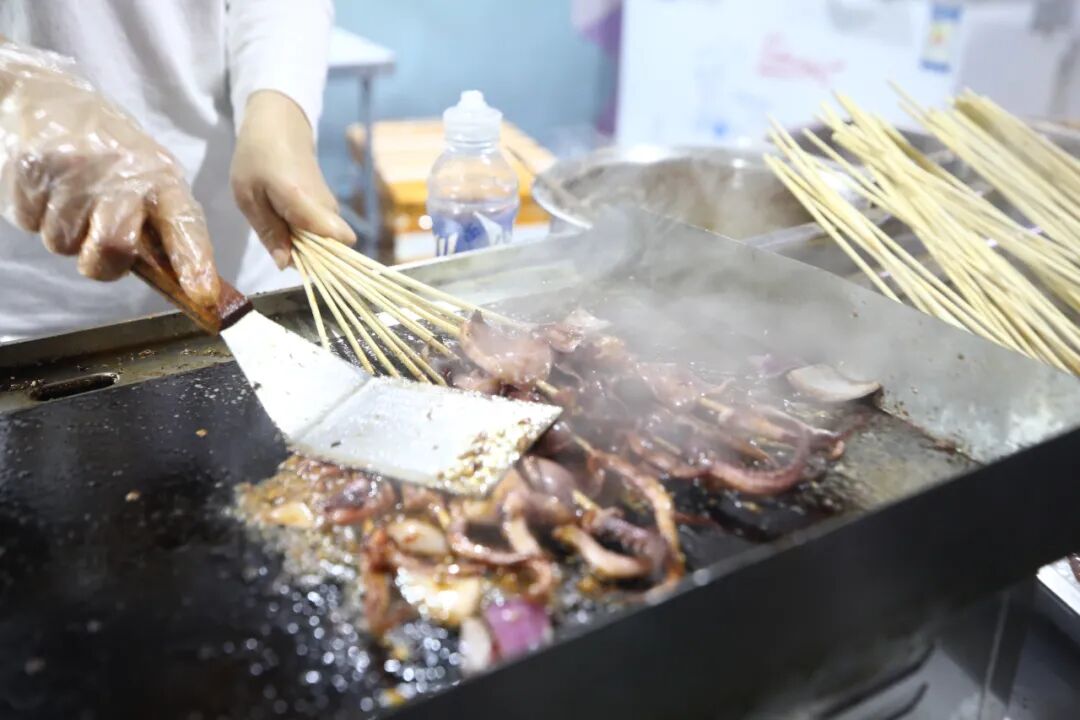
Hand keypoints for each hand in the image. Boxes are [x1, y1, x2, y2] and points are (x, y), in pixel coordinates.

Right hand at [0, 43, 219, 305]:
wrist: (42, 94)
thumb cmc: (105, 151)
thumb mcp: (146, 175)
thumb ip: (158, 224)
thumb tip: (177, 282)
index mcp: (161, 177)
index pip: (185, 224)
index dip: (194, 263)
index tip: (202, 294)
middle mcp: (122, 172)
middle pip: (114, 247)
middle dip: (102, 263)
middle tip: (97, 247)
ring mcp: (75, 169)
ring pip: (62, 244)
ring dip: (64, 233)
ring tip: (69, 196)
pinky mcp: (32, 167)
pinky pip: (28, 223)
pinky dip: (33, 214)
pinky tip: (45, 185)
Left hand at [231, 90, 354, 269]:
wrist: (279, 124)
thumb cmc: (257, 156)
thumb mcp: (247, 196)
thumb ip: (269, 232)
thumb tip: (286, 265)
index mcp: (303, 202)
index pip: (337, 241)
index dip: (322, 261)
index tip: (297, 262)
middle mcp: (326, 207)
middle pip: (331, 248)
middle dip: (308, 256)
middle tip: (278, 241)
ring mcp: (330, 206)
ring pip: (327, 241)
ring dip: (305, 244)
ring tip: (278, 225)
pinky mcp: (329, 205)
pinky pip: (323, 230)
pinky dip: (306, 232)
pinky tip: (286, 218)